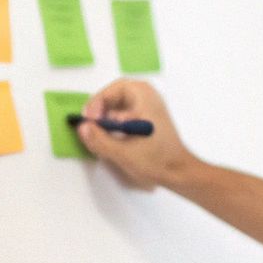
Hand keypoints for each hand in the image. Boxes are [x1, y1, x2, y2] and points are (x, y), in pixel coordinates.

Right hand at [77, 79, 198, 190]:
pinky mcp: (149, 120)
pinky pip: (126, 115)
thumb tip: (82, 127)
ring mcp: (149, 108)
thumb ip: (99, 139)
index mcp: (144, 96)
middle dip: (101, 111)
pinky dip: (116, 126)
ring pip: (119, 107)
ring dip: (108, 120)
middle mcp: (148, 97)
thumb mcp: (122, 152)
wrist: (179, 172)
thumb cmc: (157, 160)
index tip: (90, 120)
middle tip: (92, 126)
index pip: (112, 90)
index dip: (97, 103)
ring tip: (103, 137)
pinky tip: (114, 141)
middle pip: (115, 96)